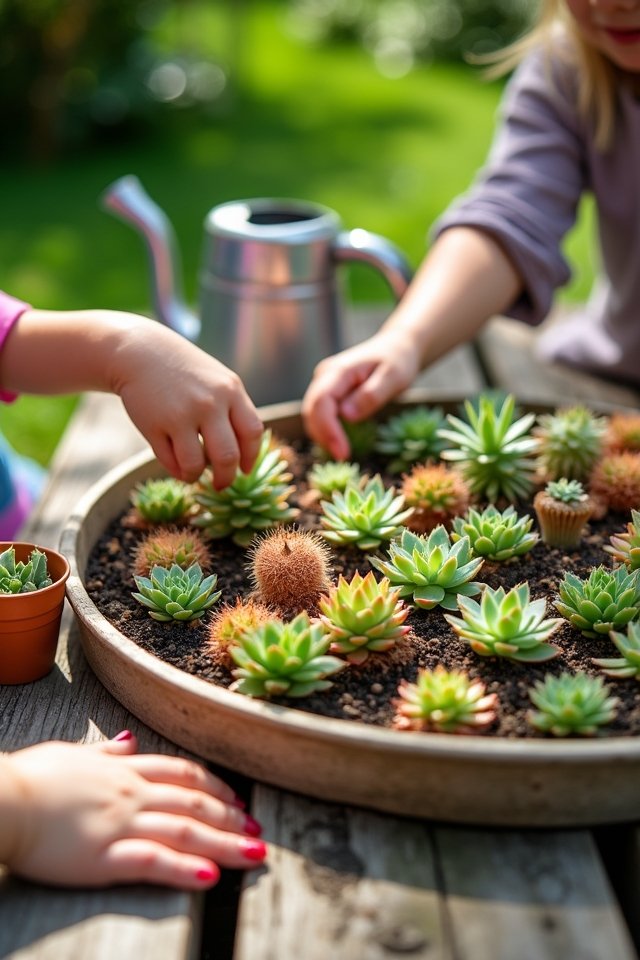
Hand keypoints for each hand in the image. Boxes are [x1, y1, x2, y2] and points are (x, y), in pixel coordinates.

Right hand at [0, 735, 265, 888]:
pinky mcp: (104, 855)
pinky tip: (211, 877)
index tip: (237, 799)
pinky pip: (153, 860)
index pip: (182, 773)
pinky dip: (185, 869)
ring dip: (225, 843)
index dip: (214, 786)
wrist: (2, 798)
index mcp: (124, 770)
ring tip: (254, 854)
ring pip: (185, 830)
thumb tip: (127, 740)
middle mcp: (131, 792)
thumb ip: (105, 751)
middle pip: (194, 802)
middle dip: (231, 817)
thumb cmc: (30, 778)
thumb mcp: (72, 753)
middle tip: (258, 830)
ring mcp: (121, 822)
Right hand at [112, 319, 263, 487]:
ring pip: (196, 465)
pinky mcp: (154, 425)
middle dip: (226, 478)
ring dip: (196, 476)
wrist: (140, 352)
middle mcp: (209, 403)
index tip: (245, 470)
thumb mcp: (218, 381)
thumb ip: (234, 411)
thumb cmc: (185, 372)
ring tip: (193, 473)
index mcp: (230, 391)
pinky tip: (176, 464)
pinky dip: (176, 470)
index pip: (252, 433)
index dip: (251, 457)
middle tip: (221, 484)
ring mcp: (180, 415)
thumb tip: (244, 458)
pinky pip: (171, 462)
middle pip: (228, 456)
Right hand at [301, 331, 419, 459]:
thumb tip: (347, 415)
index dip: (328, 429)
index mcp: (339, 370)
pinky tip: (342, 443)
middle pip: (311, 411)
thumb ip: (371, 395)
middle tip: (344, 457)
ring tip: (343, 453)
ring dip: (323, 436)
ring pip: (312, 415)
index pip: (321, 402)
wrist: (396, 347)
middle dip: (323, 437)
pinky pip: (321, 415)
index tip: (343, 452)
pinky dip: (327, 431)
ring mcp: (324, 384)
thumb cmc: (398, 361)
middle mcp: (325, 376)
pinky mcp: (329, 393)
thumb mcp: (393, 377)